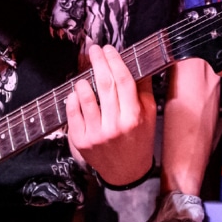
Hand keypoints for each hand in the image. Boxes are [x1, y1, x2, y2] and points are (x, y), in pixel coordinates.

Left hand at [65, 44, 154, 186]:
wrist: (126, 172)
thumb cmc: (139, 140)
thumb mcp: (148, 115)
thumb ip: (143, 89)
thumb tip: (135, 62)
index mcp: (134, 117)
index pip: (124, 81)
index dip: (115, 61)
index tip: (109, 49)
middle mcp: (114, 126)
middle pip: (104, 85)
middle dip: (98, 62)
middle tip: (94, 50)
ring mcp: (96, 134)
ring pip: (85, 98)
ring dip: (83, 81)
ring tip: (84, 75)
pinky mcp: (81, 141)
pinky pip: (72, 113)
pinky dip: (73, 99)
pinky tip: (76, 93)